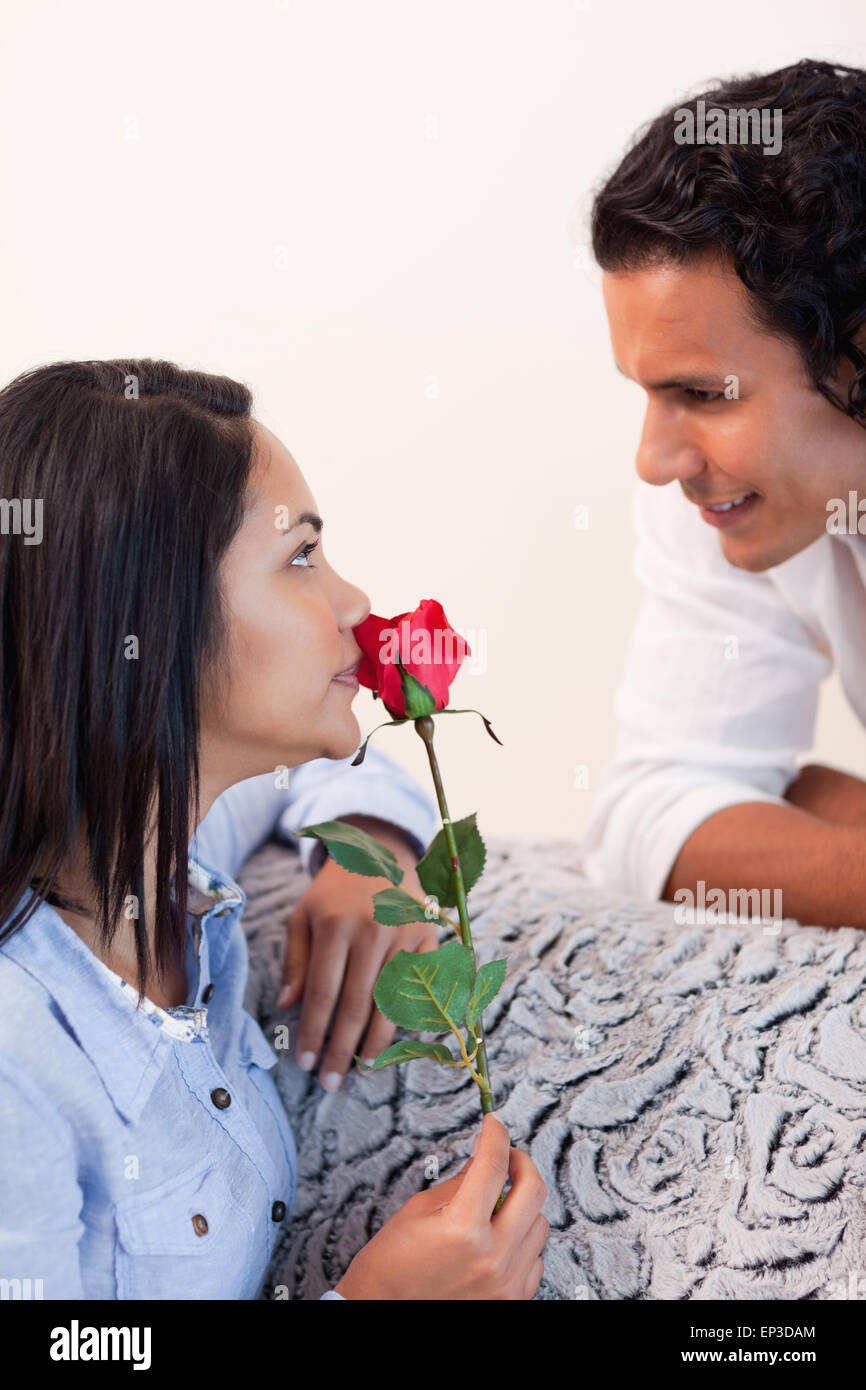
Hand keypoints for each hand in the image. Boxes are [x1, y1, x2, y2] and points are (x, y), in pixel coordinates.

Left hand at [277, 815, 438, 1089]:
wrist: (378, 852)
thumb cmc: (333, 892)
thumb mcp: (303, 916)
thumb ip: (295, 962)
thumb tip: (288, 1007)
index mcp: (334, 924)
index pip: (322, 992)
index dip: (313, 1032)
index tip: (304, 1063)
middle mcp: (371, 930)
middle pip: (355, 1005)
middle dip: (341, 1049)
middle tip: (330, 1082)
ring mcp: (404, 934)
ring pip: (390, 1002)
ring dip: (375, 1042)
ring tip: (360, 1070)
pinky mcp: (429, 937)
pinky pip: (420, 988)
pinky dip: (408, 1017)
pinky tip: (395, 1041)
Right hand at [333, 1114, 548, 1299]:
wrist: (382, 1311)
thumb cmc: (392, 1264)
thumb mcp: (419, 1209)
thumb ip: (460, 1182)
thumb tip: (485, 1156)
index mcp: (462, 1228)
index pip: (493, 1164)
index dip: (495, 1134)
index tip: (493, 1123)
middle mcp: (491, 1256)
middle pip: (533, 1190)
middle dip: (520, 1162)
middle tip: (506, 1156)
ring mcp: (506, 1282)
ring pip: (539, 1223)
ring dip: (522, 1206)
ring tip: (497, 1205)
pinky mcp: (512, 1299)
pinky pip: (535, 1257)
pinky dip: (521, 1241)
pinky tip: (499, 1239)